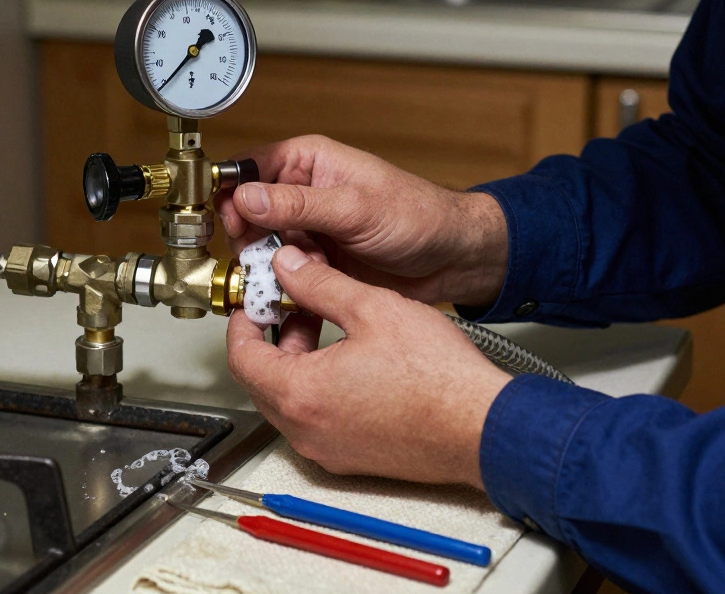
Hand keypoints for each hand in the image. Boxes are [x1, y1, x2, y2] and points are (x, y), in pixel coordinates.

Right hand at [216, 135, 508, 307]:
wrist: (451, 259)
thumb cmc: (418, 215)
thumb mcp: (355, 207)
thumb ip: (298, 204)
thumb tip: (247, 196)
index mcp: (307, 162)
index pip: (246, 170)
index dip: (229, 196)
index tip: (225, 225)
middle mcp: (301, 194)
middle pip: (246, 216)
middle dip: (246, 242)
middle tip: (254, 263)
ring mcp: (307, 230)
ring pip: (261, 251)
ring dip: (265, 270)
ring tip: (280, 282)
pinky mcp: (315, 263)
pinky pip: (281, 276)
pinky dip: (282, 289)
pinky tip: (292, 298)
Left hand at [227, 244, 511, 486]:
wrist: (483, 427)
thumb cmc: (438, 377)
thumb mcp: (372, 308)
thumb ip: (319, 284)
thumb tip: (287, 266)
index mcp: (299, 394)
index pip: (241, 356)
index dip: (244, 319)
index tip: (257, 298)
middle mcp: (304, 431)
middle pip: (261, 380)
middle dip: (272, 338)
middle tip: (294, 304)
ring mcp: (327, 450)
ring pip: (289, 401)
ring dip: (297, 362)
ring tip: (327, 325)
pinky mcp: (350, 458)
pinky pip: (316, 419)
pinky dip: (318, 388)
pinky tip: (350, 359)